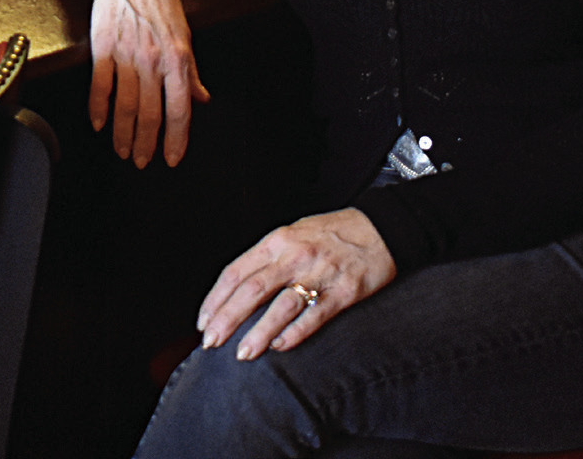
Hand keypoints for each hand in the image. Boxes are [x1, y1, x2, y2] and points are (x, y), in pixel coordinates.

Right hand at [89, 0, 209, 167]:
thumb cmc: (158, 0)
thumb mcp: (184, 33)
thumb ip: (191, 69)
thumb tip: (200, 97)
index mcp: (177, 57)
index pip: (179, 108)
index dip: (176, 138)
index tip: (171, 157)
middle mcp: (152, 60)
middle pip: (149, 113)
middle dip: (146, 143)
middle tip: (142, 161)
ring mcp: (126, 55)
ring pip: (124, 105)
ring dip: (123, 133)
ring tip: (122, 150)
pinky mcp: (103, 48)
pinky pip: (100, 86)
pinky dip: (99, 108)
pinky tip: (100, 124)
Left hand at [196, 208, 395, 358]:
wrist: (380, 228)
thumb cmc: (330, 233)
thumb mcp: (292, 234)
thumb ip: (266, 259)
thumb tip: (237, 290)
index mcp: (276, 241)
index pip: (236, 272)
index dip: (216, 298)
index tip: (203, 321)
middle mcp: (294, 256)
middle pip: (252, 290)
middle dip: (227, 318)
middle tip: (211, 343)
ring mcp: (319, 274)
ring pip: (280, 306)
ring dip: (258, 332)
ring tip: (242, 354)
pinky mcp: (344, 292)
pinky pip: (314, 315)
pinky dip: (295, 333)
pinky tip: (280, 347)